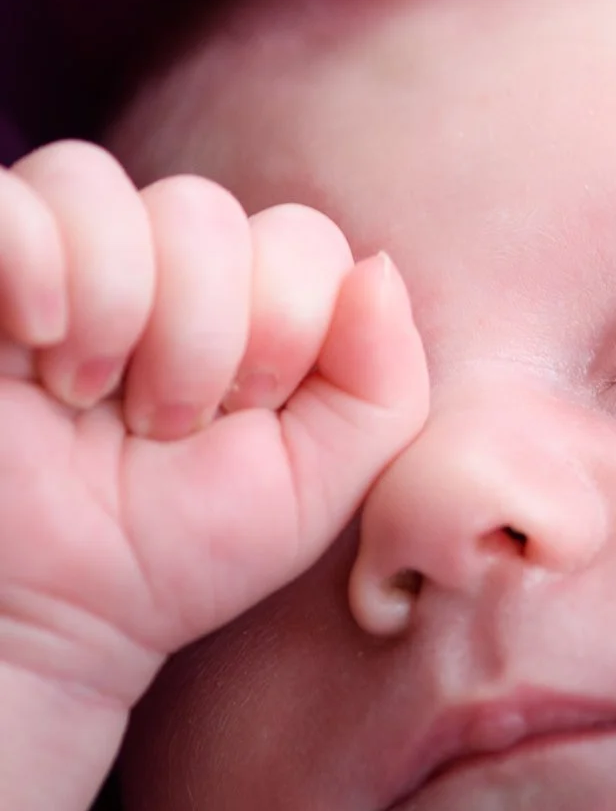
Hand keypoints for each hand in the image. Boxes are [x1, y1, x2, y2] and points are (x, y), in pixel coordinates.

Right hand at [0, 142, 428, 712]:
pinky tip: (33, 338)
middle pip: (202, 211)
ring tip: (82, 398)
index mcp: (238, 292)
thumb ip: (382, 384)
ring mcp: (49, 256)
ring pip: (98, 188)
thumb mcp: (313, 486)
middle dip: (196, 338)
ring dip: (109, 309)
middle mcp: (146, 256)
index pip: (297, 237)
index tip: (236, 419)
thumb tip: (376, 268)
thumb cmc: (171, 551)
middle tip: (156, 426)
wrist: (44, 622)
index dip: (284, 329)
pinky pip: (10, 198)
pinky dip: (34, 257)